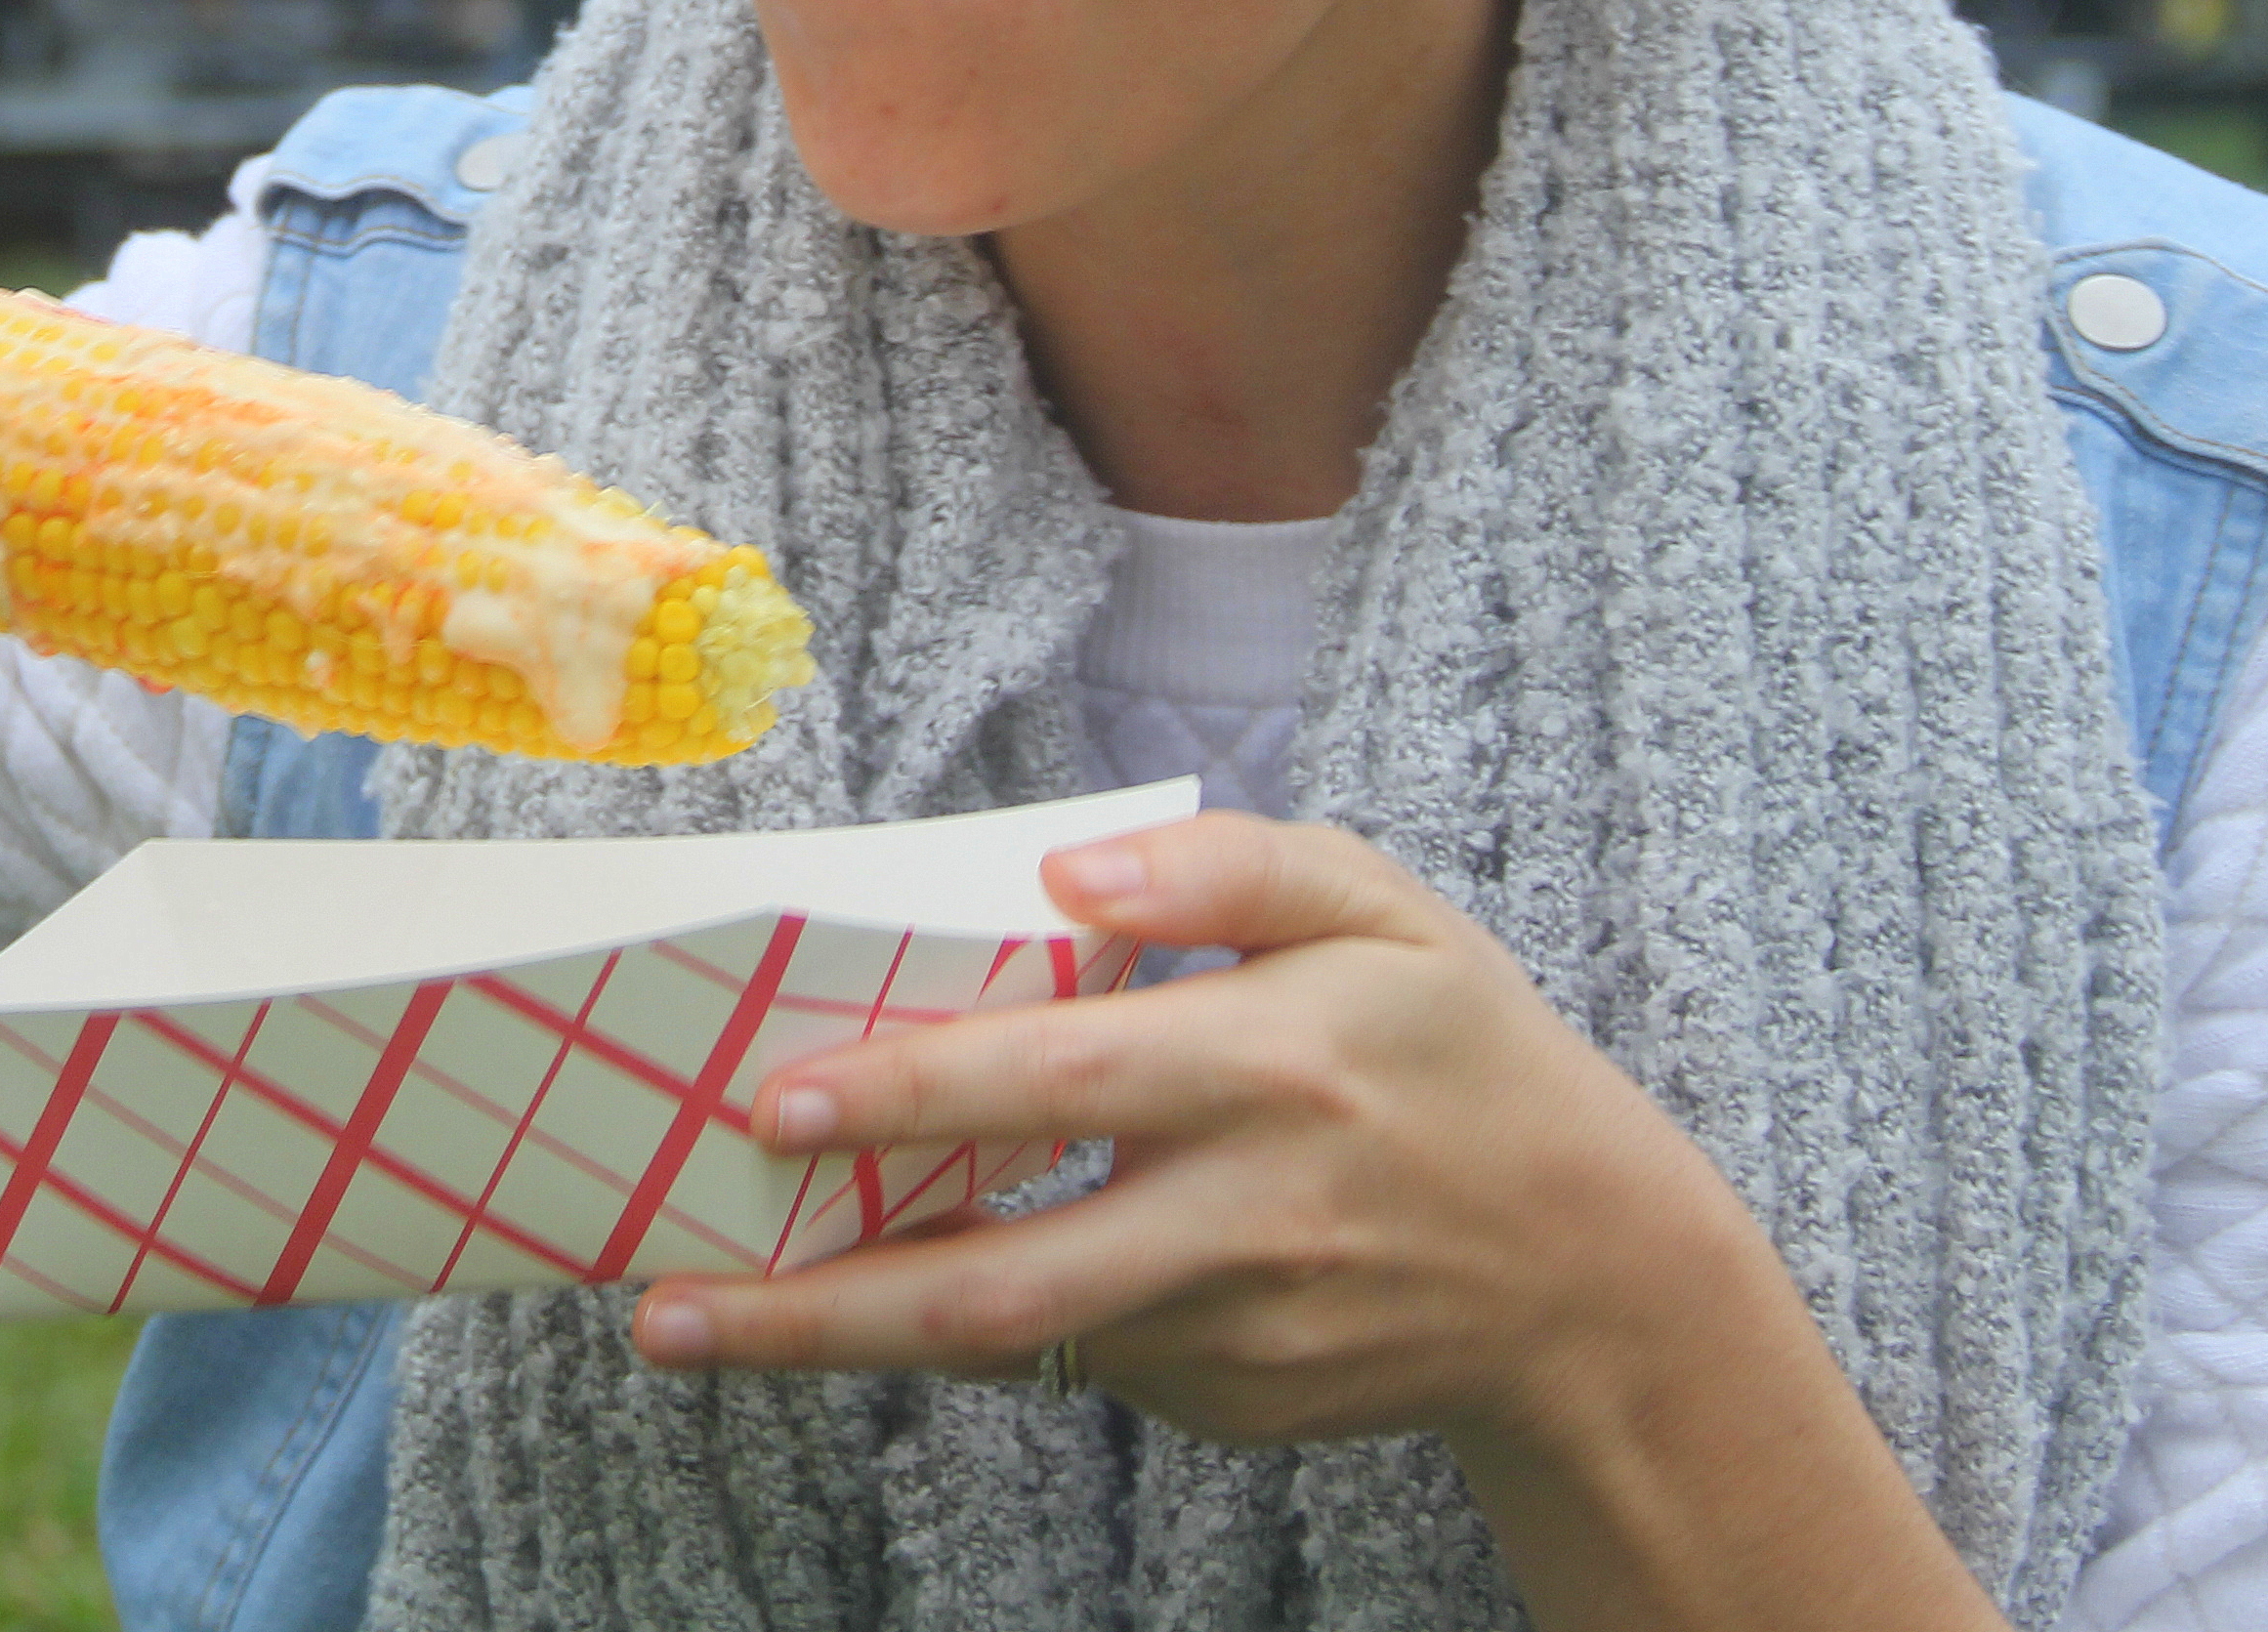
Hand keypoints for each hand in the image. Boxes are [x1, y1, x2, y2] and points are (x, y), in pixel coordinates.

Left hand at [632, 812, 1769, 1454]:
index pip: (1064, 1079)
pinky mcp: (1229, 1403)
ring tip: (697, 1323)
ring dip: (845, 1341)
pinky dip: (962, 1328)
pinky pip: (1073, 1357)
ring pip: (1014, 1345)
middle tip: (670, 1297)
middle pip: (1009, 1279)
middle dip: (825, 1301)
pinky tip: (865, 1290)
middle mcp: (1247, 1217)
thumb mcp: (1384, 909)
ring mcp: (1235, 1333)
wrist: (1596, 1277)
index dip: (915, 1094)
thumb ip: (1225, 864)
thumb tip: (1066, 871)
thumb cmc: (1460, 1052)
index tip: (774, 1100)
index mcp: (1277, 1066)